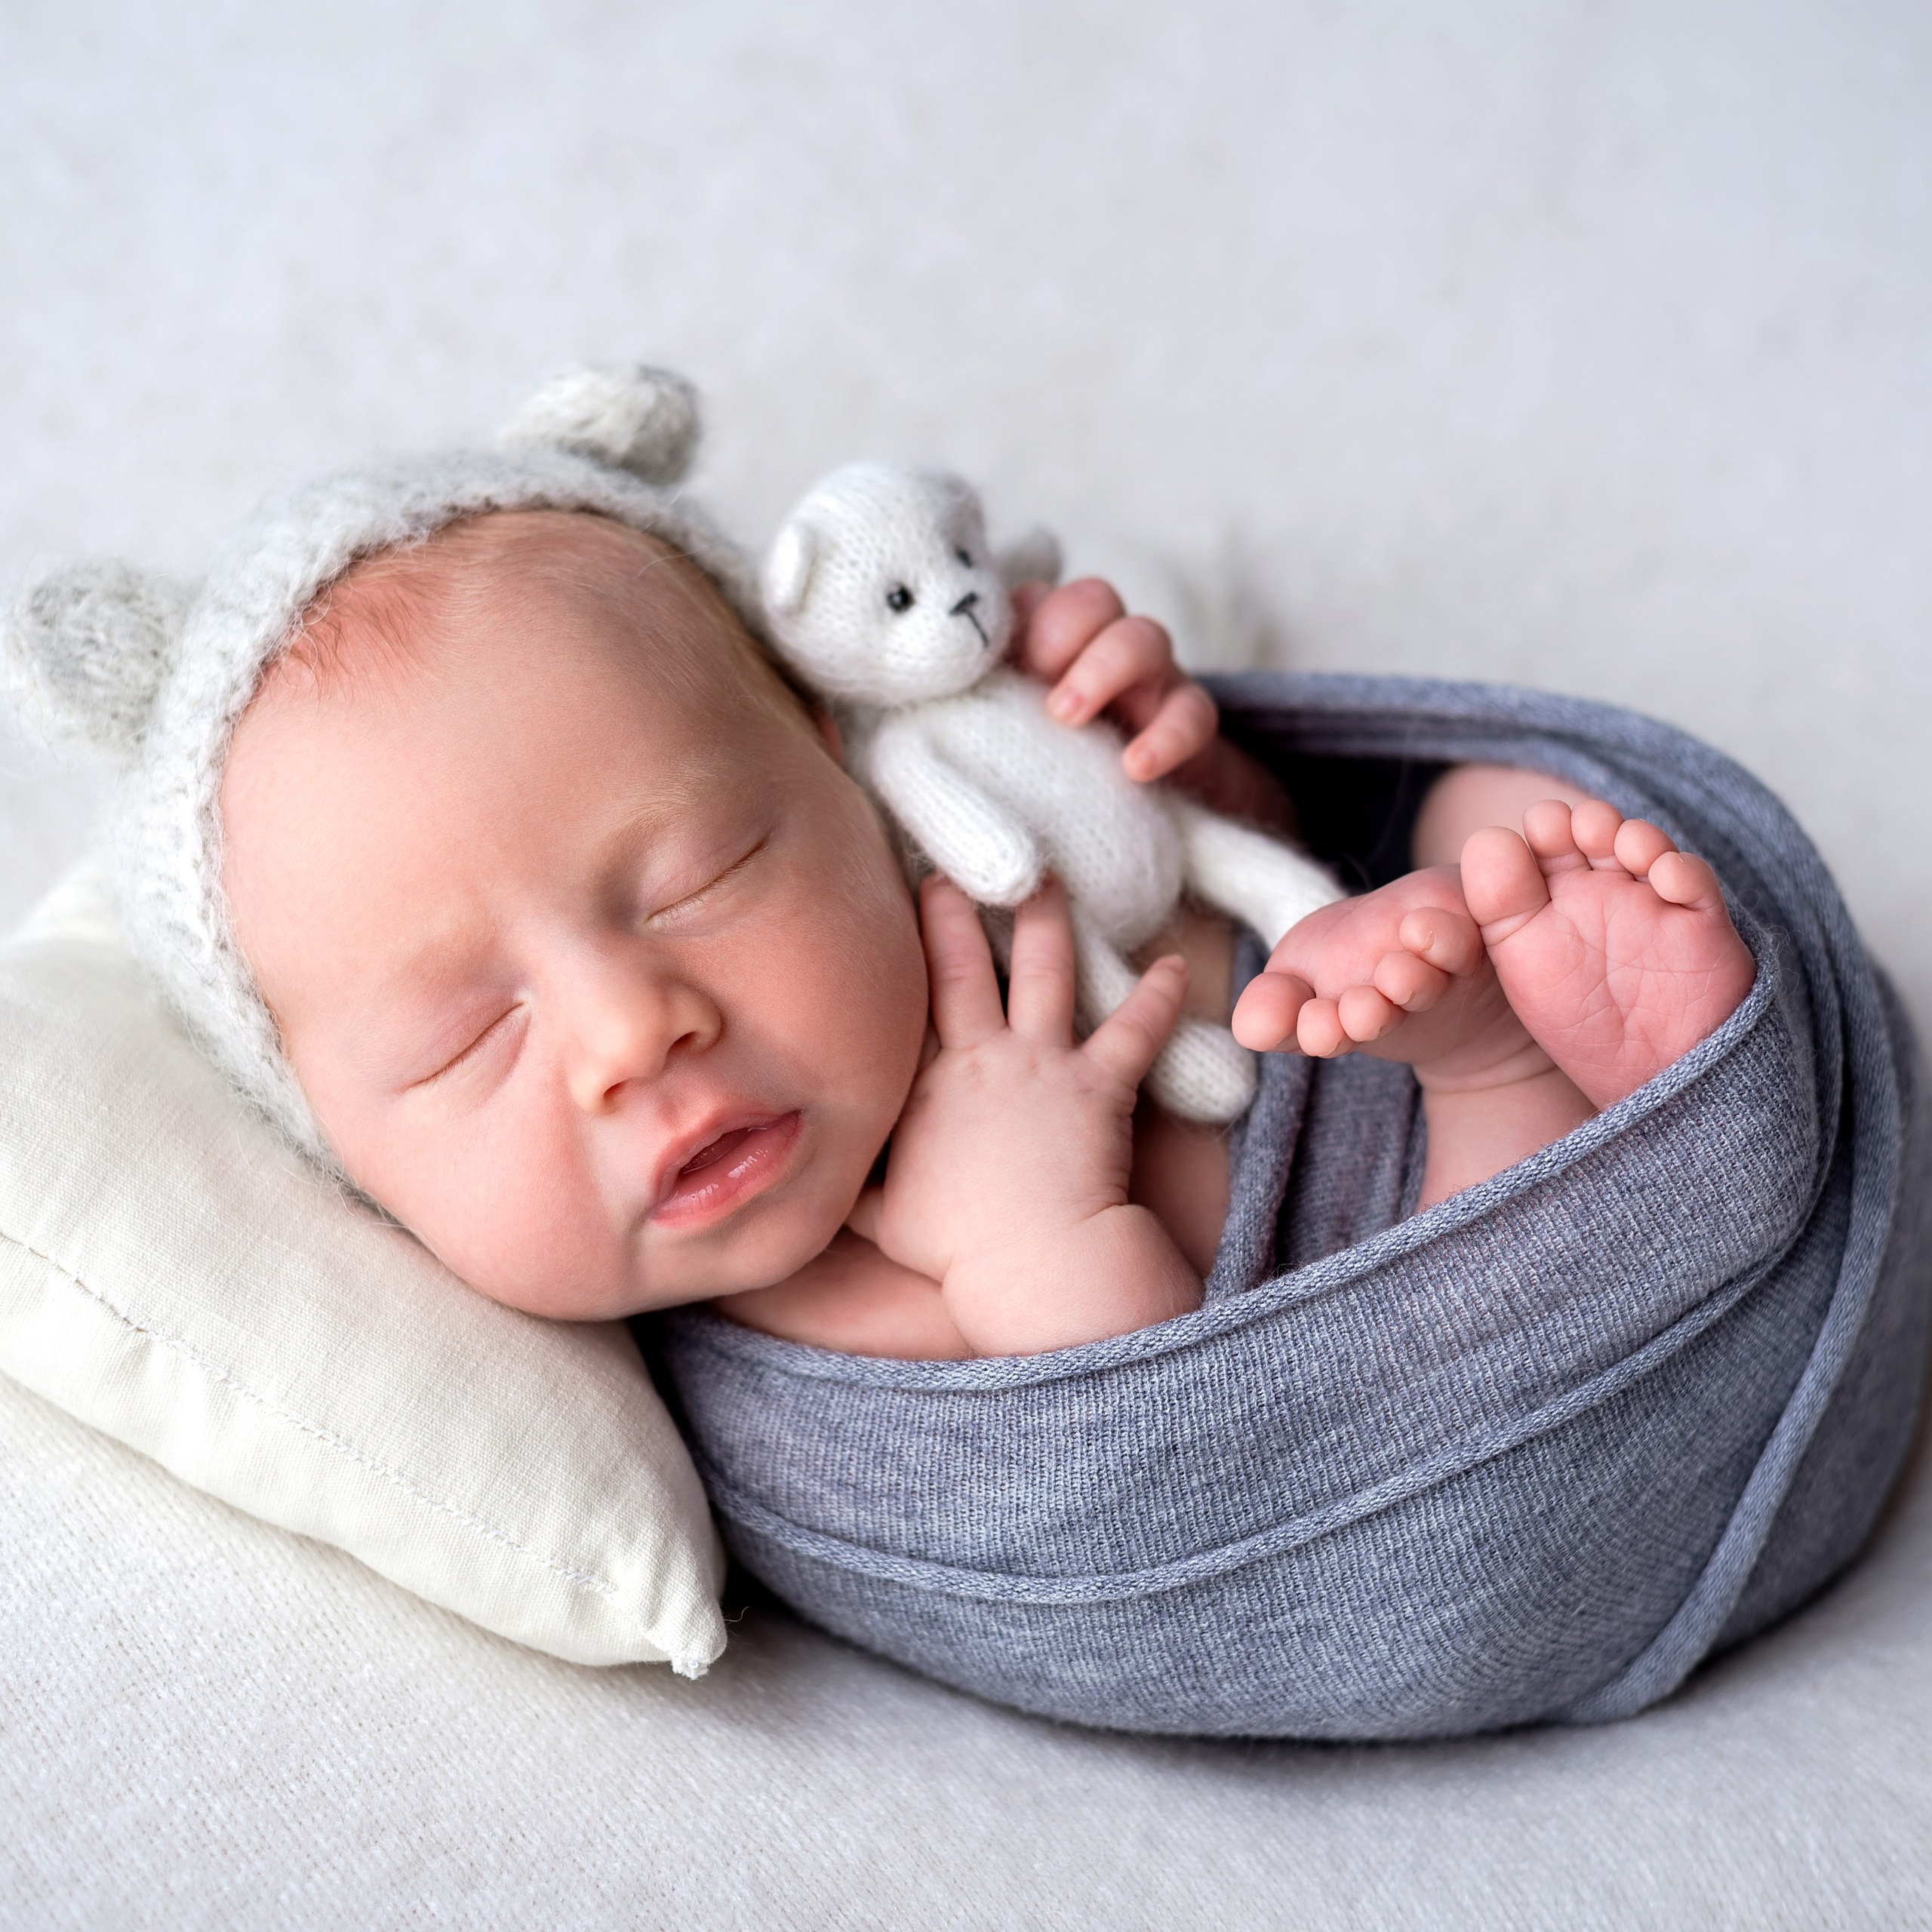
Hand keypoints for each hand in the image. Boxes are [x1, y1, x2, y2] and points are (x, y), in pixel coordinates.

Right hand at [859, 873, 1201, 1353]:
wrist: (1030, 1263)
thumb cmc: (956, 1249)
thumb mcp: (880, 1220)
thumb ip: (850, 1190)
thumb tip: (806, 1180)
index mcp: (919, 1087)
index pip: (900, 1009)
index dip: (890, 961)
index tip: (879, 917)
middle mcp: (977, 1059)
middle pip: (957, 966)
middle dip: (950, 912)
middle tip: (947, 870)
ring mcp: (1040, 1066)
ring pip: (1045, 973)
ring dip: (1047, 921)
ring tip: (1050, 878)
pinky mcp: (1098, 1086)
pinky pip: (1135, 1031)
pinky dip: (1158, 999)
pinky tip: (1175, 966)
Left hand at [1010, 577, 1294, 833]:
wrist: (1142, 836)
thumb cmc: (1058, 786)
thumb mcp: (1012, 745)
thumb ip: (986, 709)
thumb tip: (924, 691)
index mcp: (1048, 654)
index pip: (1034, 601)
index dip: (1021, 619)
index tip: (996, 665)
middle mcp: (1100, 655)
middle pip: (1093, 601)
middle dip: (1064, 629)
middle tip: (1037, 687)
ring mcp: (1151, 686)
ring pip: (1142, 639)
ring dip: (1104, 667)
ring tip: (1067, 717)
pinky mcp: (1191, 730)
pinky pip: (1191, 715)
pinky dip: (1164, 737)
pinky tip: (1136, 767)